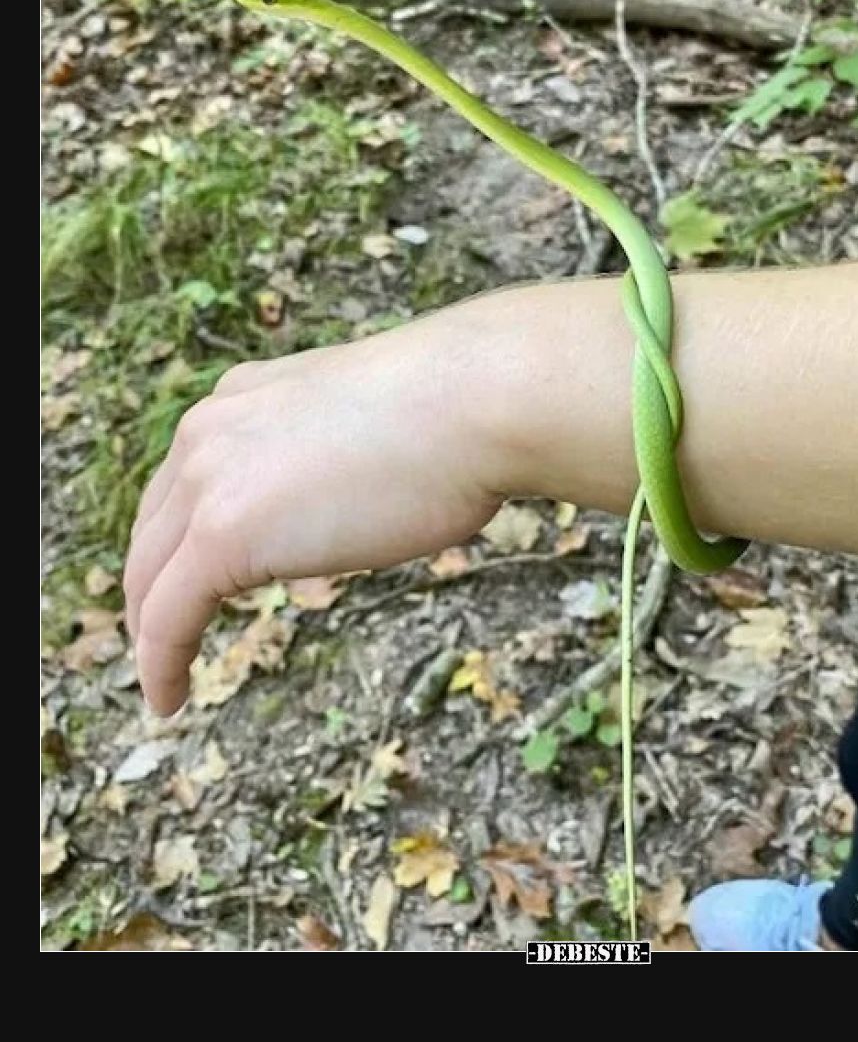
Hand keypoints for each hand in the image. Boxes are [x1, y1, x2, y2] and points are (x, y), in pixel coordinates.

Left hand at [123, 302, 510, 717]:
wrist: (469, 402)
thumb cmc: (455, 412)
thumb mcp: (367, 420)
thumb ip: (334, 449)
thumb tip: (359, 483)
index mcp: (244, 396)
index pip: (188, 479)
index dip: (182, 538)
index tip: (195, 579)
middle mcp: (211, 430)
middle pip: (155, 529)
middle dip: (156, 588)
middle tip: (171, 637)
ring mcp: (209, 479)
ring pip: (150, 576)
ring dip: (153, 631)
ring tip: (167, 677)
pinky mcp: (222, 535)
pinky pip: (167, 618)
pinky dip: (161, 663)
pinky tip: (169, 697)